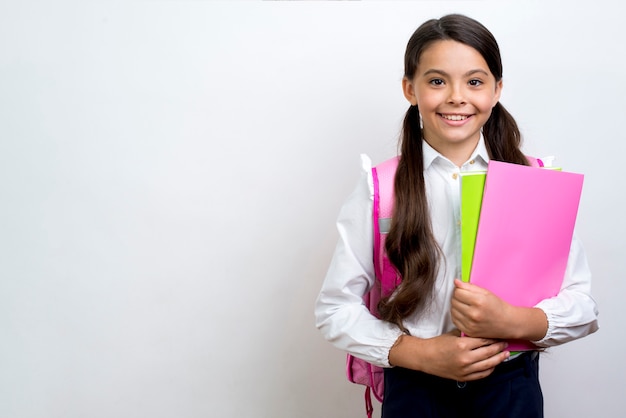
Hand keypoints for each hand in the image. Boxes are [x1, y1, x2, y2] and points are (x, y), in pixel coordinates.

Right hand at [388, 330, 508, 380]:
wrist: (426, 357)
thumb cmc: (438, 343)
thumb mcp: (452, 334)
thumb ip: (467, 333)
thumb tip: (481, 329)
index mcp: (462, 345)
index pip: (484, 340)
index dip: (493, 337)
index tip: (498, 334)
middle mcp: (466, 358)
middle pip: (489, 352)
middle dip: (499, 347)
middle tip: (505, 342)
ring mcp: (466, 369)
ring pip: (489, 365)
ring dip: (499, 359)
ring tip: (505, 354)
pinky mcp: (464, 377)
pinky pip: (482, 375)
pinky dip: (490, 369)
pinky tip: (494, 364)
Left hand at [451, 279, 548, 340]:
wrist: (508, 324)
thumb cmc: (498, 307)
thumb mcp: (486, 293)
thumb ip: (469, 286)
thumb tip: (456, 282)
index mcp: (479, 301)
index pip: (457, 292)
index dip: (459, 290)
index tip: (464, 291)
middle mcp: (473, 314)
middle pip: (454, 301)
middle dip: (457, 298)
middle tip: (465, 298)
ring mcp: (470, 324)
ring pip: (452, 311)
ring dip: (456, 307)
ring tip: (465, 306)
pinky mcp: (469, 331)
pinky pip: (455, 320)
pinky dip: (457, 316)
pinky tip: (464, 314)